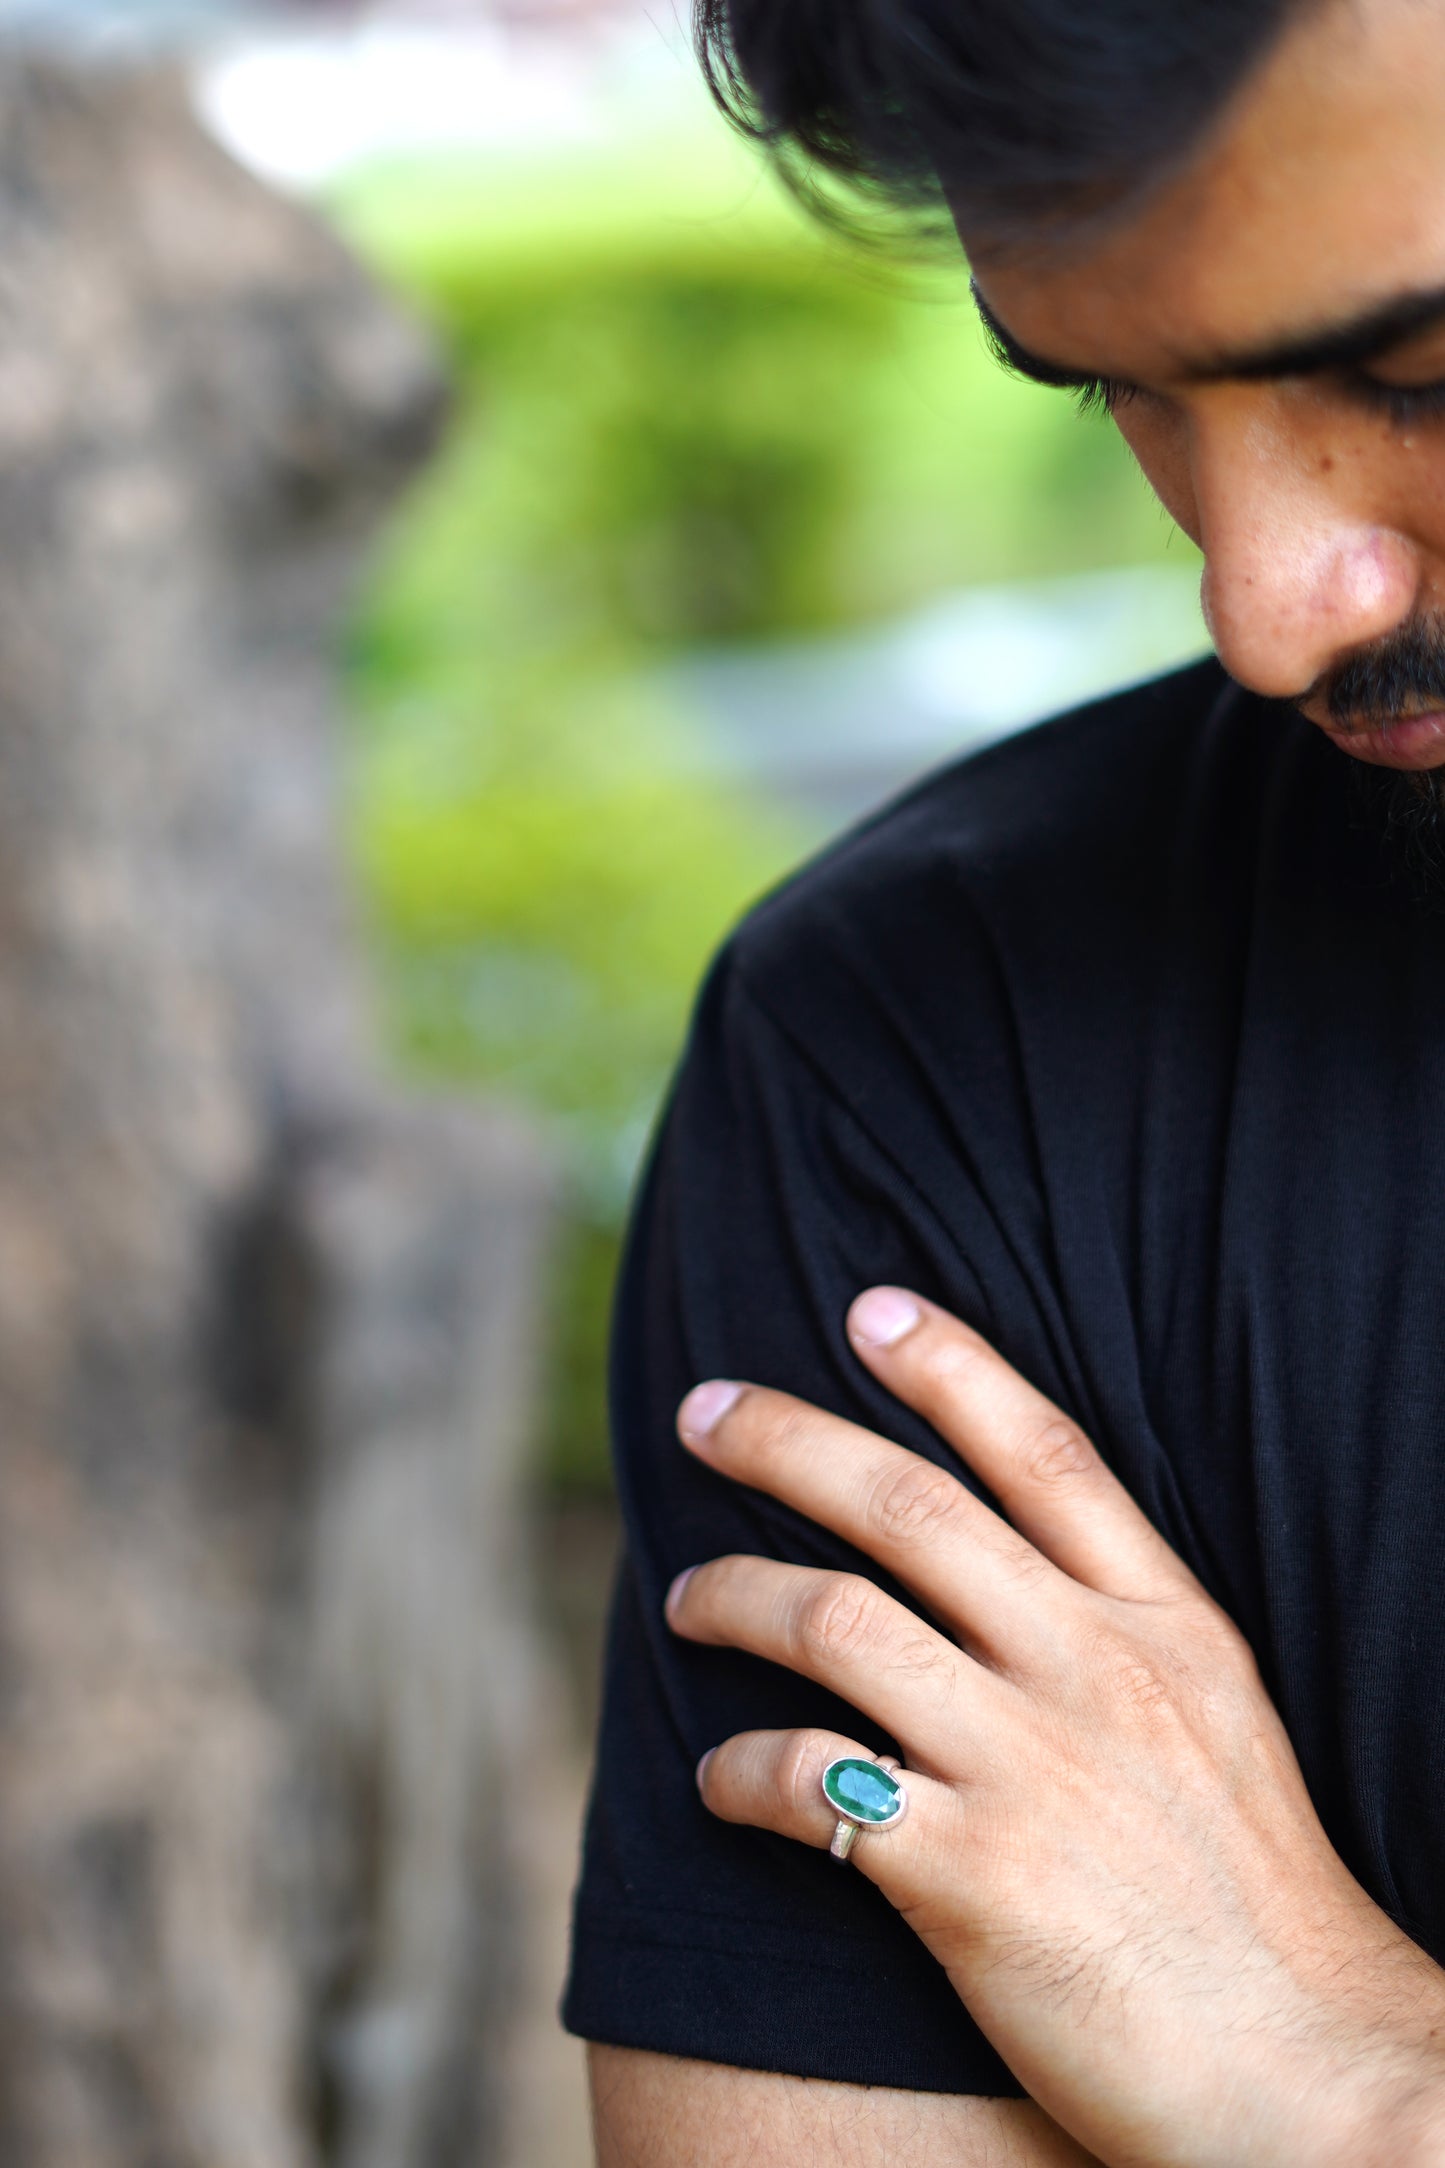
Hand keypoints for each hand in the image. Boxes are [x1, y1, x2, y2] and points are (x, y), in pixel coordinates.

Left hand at [665, 1290, 1444, 2167]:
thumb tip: (1001, 1564)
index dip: (949, 1365)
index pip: (1043, 1452)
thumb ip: (1118, 1628)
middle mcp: (1091, 1670)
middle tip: (701, 1412)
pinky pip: (809, 1783)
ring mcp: (1029, 1768)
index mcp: (1163, 1624)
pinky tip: (715, 1778)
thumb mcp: (1217, 1716)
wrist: (1306, 2069)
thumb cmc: (1253, 1897)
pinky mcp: (968, 1879)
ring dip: (735, 1594)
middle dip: (785, 1439)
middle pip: (907, 1505)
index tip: (870, 1308)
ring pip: (836, 1619)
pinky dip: (738, 1770)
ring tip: (687, 1595)